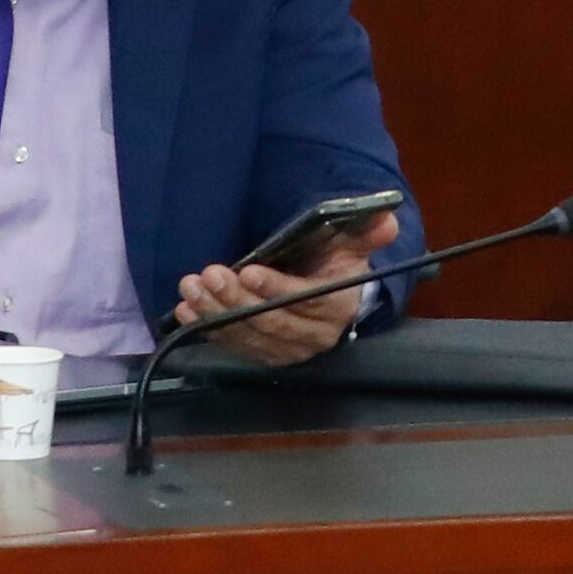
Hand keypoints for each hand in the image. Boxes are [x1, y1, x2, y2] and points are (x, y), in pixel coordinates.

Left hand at [169, 214, 401, 366]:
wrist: (330, 293)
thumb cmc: (335, 263)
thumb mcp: (352, 243)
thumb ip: (366, 230)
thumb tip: (386, 219)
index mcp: (337, 308)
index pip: (305, 300)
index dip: (276, 289)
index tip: (248, 271)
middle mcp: (313, 337)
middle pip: (271, 322)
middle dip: (235, 300)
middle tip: (208, 275)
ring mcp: (286, 350)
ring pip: (248, 335)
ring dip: (215, 313)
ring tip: (190, 288)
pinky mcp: (264, 354)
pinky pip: (234, 344)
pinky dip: (209, 327)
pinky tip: (186, 310)